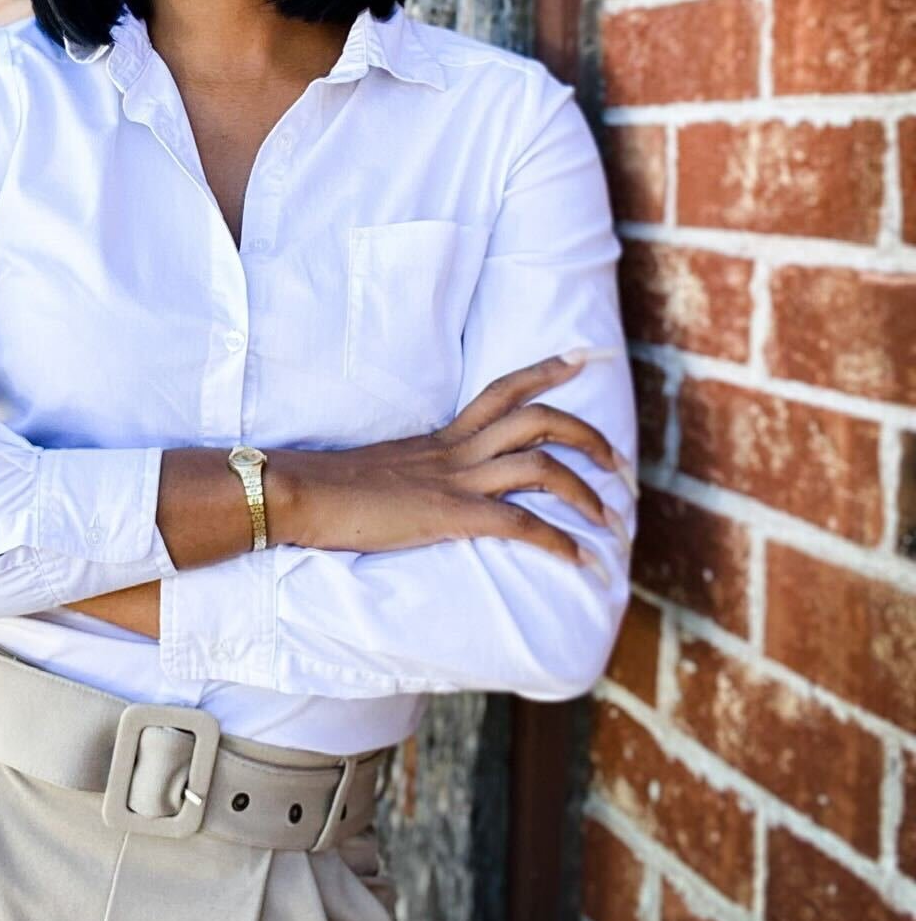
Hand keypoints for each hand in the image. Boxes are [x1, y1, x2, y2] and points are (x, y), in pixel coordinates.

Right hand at [272, 353, 628, 568]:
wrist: (301, 493)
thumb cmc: (330, 487)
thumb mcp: (384, 470)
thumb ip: (415, 472)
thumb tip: (423, 485)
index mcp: (442, 437)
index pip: (503, 390)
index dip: (546, 371)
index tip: (580, 359)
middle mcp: (456, 450)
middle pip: (537, 421)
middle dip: (588, 436)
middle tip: (619, 462)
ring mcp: (455, 480)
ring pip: (540, 467)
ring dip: (586, 493)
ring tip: (610, 520)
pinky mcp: (449, 515)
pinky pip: (520, 524)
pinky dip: (559, 542)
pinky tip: (580, 561)